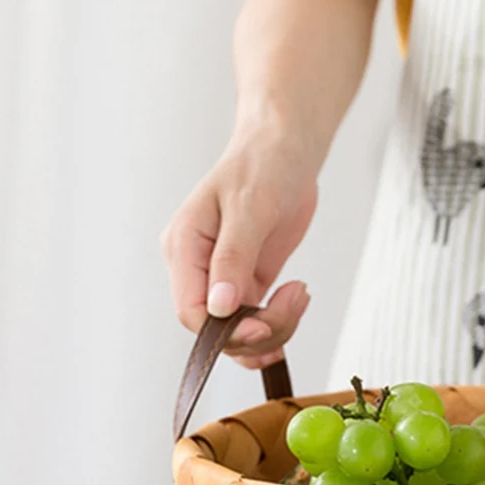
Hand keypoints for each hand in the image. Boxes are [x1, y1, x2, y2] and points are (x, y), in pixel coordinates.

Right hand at [160, 126, 316, 368]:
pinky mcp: (247, 282)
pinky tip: (296, 305)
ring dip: (275, 329)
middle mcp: (197, 269)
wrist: (285, 151)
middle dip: (259, 330)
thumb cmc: (263, 166)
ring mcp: (222, 280)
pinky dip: (279, 325)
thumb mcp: (250, 208)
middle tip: (294, 302)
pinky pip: (256, 322)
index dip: (226, 330)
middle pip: (217, 330)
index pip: (191, 312)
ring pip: (239, 332)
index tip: (263, 326)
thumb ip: (232, 260)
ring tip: (300, 295)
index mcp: (184, 248)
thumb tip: (219, 307)